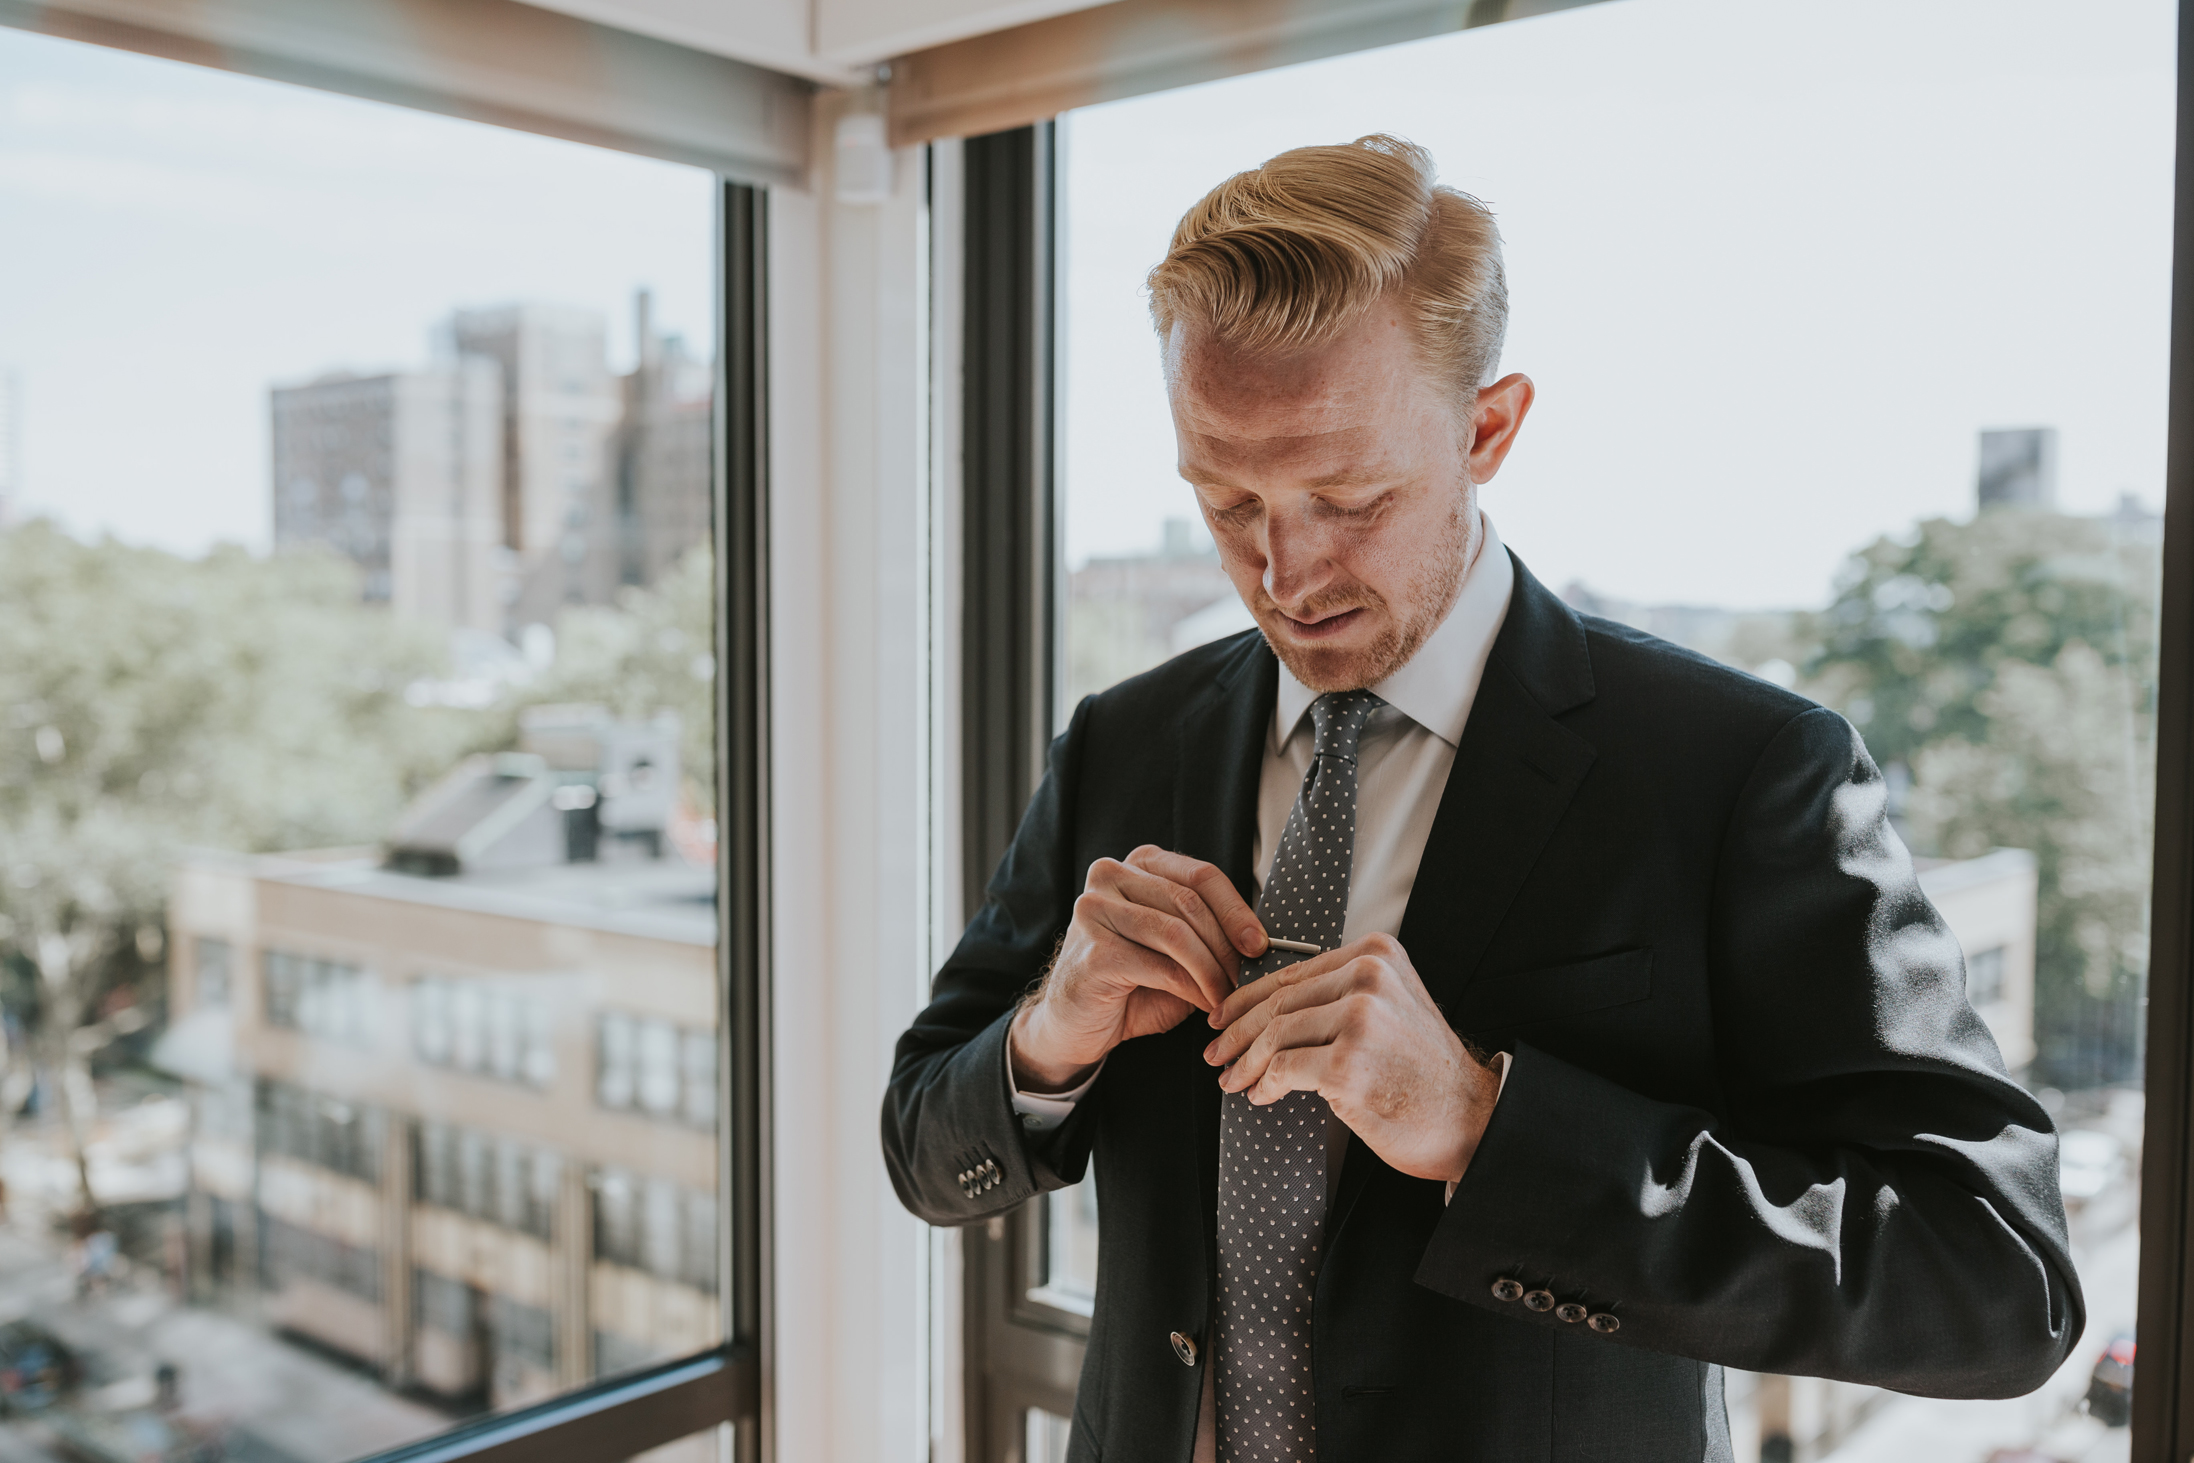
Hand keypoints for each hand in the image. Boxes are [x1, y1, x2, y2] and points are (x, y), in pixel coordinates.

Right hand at [1011, 846, 1266, 1091]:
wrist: (1076, 1022)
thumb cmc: (1132, 982)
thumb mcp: (1176, 949)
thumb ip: (1207, 934)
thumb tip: (1259, 942)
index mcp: (1137, 865)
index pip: (1200, 875)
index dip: (1237, 910)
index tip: (1260, 944)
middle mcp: (1110, 876)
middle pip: (1190, 902)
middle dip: (1227, 946)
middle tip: (1248, 979)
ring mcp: (1094, 910)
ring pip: (1177, 933)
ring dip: (1212, 970)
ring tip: (1228, 996)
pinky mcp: (1093, 951)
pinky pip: (1160, 966)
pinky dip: (1192, 989)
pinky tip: (1204, 1005)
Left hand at [1204, 933, 1499, 1183]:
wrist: (1470, 1116)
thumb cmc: (1422, 1071)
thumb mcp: (1389, 1008)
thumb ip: (1338, 994)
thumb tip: (1265, 1007)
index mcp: (1376, 955)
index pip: (1294, 973)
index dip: (1248, 997)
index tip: (1223, 1016)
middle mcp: (1368, 978)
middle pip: (1279, 1002)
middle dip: (1238, 1031)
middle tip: (1216, 1052)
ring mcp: (1359, 1020)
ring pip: (1275, 1034)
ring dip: (1246, 1061)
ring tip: (1233, 1079)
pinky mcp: (1348, 1064)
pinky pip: (1284, 1069)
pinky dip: (1265, 1084)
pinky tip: (1261, 1094)